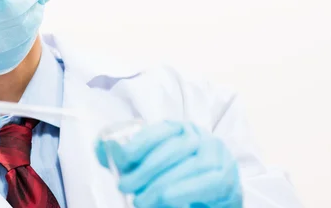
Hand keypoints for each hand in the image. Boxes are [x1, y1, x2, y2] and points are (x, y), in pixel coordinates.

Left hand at [95, 121, 242, 206]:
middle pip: (175, 148)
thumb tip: (103, 147)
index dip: (140, 142)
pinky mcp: (227, 180)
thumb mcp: (148, 164)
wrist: (209, 196)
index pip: (161, 130)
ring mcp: (218, 157)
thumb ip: (126, 157)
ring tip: (141, 200)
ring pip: (193, 166)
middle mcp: (201, 138)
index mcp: (179, 129)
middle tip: (125, 186)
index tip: (120, 158)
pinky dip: (186, 191)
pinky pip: (210, 184)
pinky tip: (168, 200)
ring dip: (164, 184)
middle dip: (147, 168)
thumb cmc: (172, 177)